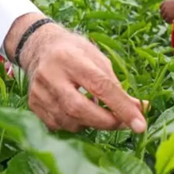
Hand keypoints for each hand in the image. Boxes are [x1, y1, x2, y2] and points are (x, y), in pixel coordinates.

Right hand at [17, 19, 148, 132]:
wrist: (39, 47)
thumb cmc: (75, 51)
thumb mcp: (98, 59)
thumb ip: (116, 85)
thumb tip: (140, 109)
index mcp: (70, 58)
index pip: (100, 86)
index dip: (122, 107)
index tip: (140, 125)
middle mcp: (50, 76)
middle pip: (79, 109)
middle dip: (107, 121)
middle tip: (124, 123)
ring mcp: (39, 92)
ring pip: (69, 121)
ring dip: (92, 124)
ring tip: (102, 114)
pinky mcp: (33, 105)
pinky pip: (59, 125)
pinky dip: (77, 125)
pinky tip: (83, 114)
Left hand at [160, 0, 173, 21]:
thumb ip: (170, 4)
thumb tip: (169, 10)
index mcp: (166, 1)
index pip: (160, 6)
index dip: (162, 10)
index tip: (165, 13)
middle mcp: (165, 5)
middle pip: (161, 12)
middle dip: (165, 16)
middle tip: (169, 18)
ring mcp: (166, 11)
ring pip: (163, 17)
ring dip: (167, 19)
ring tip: (171, 21)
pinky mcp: (168, 16)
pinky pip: (166, 21)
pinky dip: (169, 22)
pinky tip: (172, 22)